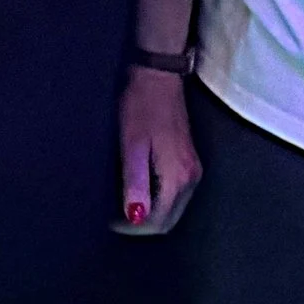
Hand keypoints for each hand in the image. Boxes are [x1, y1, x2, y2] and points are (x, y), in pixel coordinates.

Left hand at [116, 67, 201, 235]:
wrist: (159, 77)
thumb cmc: (141, 108)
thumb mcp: (132, 146)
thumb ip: (135, 183)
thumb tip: (135, 217)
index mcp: (177, 178)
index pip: (157, 220)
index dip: (133, 226)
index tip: (110, 223)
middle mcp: (191, 179)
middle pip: (169, 219)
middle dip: (143, 224)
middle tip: (116, 219)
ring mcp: (193, 170)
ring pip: (174, 208)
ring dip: (152, 213)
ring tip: (125, 206)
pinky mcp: (189, 161)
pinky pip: (176, 194)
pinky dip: (159, 199)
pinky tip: (140, 192)